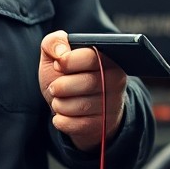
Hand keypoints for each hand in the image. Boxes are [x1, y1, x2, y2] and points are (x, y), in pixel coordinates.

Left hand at [39, 30, 126, 151]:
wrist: (73, 109)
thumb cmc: (65, 78)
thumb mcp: (55, 57)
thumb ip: (54, 43)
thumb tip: (60, 51)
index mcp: (107, 57)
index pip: (91, 56)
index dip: (69, 61)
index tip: (57, 65)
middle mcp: (115, 80)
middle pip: (87, 83)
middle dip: (61, 86)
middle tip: (54, 87)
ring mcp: (112, 104)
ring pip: (82, 106)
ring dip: (60, 104)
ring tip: (58, 101)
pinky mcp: (105, 125)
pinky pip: (79, 125)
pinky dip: (62, 121)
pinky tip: (61, 115)